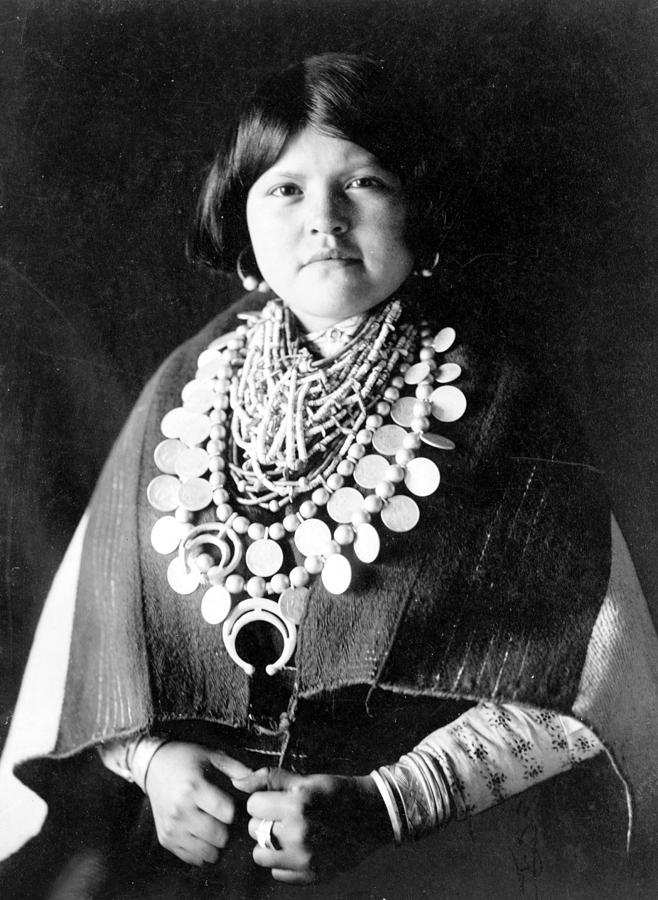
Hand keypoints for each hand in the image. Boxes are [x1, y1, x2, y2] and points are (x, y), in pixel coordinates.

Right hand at [145, 741, 251, 865]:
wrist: (154, 766)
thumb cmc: (186, 759)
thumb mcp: (211, 755)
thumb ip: (236, 769)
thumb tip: (258, 779)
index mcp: (193, 788)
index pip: (227, 813)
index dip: (234, 810)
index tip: (230, 804)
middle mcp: (180, 810)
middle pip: (218, 836)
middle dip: (227, 829)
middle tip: (223, 819)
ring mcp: (171, 827)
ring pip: (206, 852)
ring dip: (215, 843)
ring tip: (213, 827)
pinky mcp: (165, 839)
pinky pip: (191, 858)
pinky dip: (201, 851)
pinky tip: (201, 836)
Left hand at [233, 767, 391, 883]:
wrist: (372, 816)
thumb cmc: (337, 792)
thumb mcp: (306, 780)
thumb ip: (270, 779)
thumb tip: (237, 782)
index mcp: (298, 805)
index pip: (253, 805)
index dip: (263, 800)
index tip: (276, 800)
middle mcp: (299, 834)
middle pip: (254, 830)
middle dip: (265, 821)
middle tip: (284, 816)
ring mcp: (305, 859)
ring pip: (260, 855)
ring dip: (269, 844)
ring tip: (288, 833)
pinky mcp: (310, 876)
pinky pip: (277, 873)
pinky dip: (283, 862)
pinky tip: (298, 848)